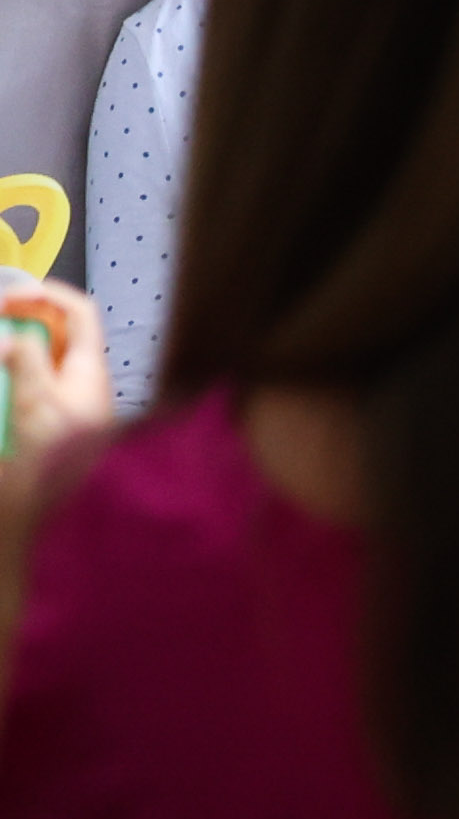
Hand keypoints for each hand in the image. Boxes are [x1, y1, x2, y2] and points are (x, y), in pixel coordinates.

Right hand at [0, 276, 110, 457]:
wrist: (23, 523)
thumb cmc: (35, 469)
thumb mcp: (35, 408)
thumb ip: (27, 362)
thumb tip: (9, 332)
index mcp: (89, 378)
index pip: (81, 314)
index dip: (45, 294)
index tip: (4, 295)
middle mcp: (84, 387)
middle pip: (57, 332)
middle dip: (22, 317)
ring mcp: (66, 405)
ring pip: (40, 356)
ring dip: (15, 344)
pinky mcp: (47, 422)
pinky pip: (32, 382)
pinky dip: (15, 369)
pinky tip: (2, 370)